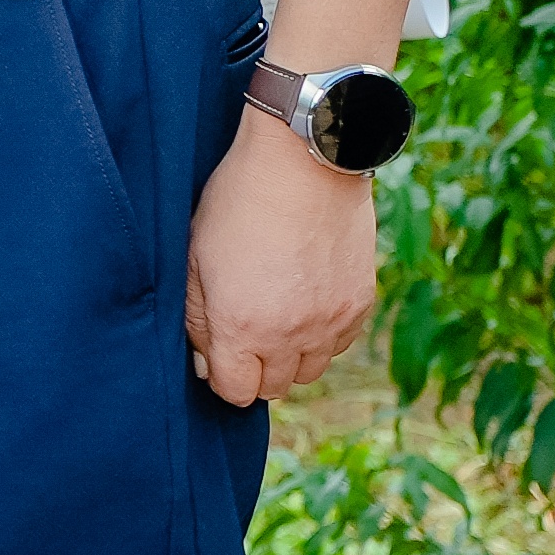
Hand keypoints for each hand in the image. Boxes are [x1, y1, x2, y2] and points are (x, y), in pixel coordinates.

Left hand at [182, 108, 383, 404]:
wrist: (302, 163)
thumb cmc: (236, 204)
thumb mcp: (195, 258)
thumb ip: (196, 320)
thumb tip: (204, 365)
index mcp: (242, 327)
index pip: (235, 391)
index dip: (221, 376)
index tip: (217, 352)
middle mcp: (291, 336)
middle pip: (275, 388)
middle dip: (255, 369)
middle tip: (245, 331)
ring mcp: (331, 322)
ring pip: (311, 370)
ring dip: (291, 355)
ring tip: (276, 314)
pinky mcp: (360, 303)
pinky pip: (340, 344)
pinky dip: (322, 335)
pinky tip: (306, 300)